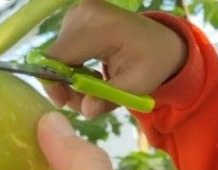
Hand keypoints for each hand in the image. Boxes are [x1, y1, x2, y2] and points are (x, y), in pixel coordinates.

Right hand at [44, 0, 186, 117]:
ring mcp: (80, 11)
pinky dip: (73, 64)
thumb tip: (86, 110)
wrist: (162, 42)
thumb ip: (109, 98)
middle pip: (56, 55)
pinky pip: (64, 46)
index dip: (55, 82)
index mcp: (102, 28)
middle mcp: (85, 13)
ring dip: (70, 76)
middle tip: (85, 102)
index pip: (60, 56)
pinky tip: (91, 73)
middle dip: (65, 83)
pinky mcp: (77, 16)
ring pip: (58, 53)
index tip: (64, 103)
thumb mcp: (137, 86)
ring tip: (94, 88)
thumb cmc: (152, 64)